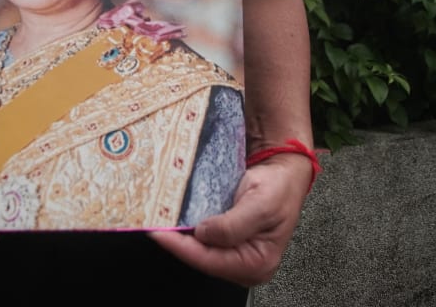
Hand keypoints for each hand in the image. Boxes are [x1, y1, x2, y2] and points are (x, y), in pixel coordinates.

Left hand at [149, 153, 312, 286]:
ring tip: (158, 223)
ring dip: (179, 237)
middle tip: (153, 226)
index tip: (160, 234)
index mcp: (258, 263)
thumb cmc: (280, 188)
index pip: (211, 261)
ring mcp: (234, 253)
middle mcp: (244, 264)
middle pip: (202, 258)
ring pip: (199, 250)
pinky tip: (173, 220)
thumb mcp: (261, 205)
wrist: (283, 171)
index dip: (182, 247)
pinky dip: (186, 230)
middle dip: (177, 243)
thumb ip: (233, 225)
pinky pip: (201, 240)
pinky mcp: (226, 241)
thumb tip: (204, 234)